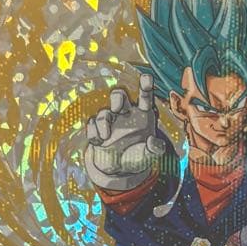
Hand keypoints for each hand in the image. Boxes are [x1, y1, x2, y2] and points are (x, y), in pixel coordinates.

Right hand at [84, 73, 166, 190]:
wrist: (120, 169)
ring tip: (105, 137)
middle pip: (119, 95)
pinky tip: (98, 142)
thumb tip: (153, 142)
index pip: (145, 97)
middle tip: (117, 107)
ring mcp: (110, 121)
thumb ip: (155, 149)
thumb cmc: (138, 157)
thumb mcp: (150, 155)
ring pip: (104, 113)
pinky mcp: (97, 130)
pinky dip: (93, 132)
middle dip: (117, 98)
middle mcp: (126, 113)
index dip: (145, 86)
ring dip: (102, 122)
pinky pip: (91, 125)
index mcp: (143, 114)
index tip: (146, 77)